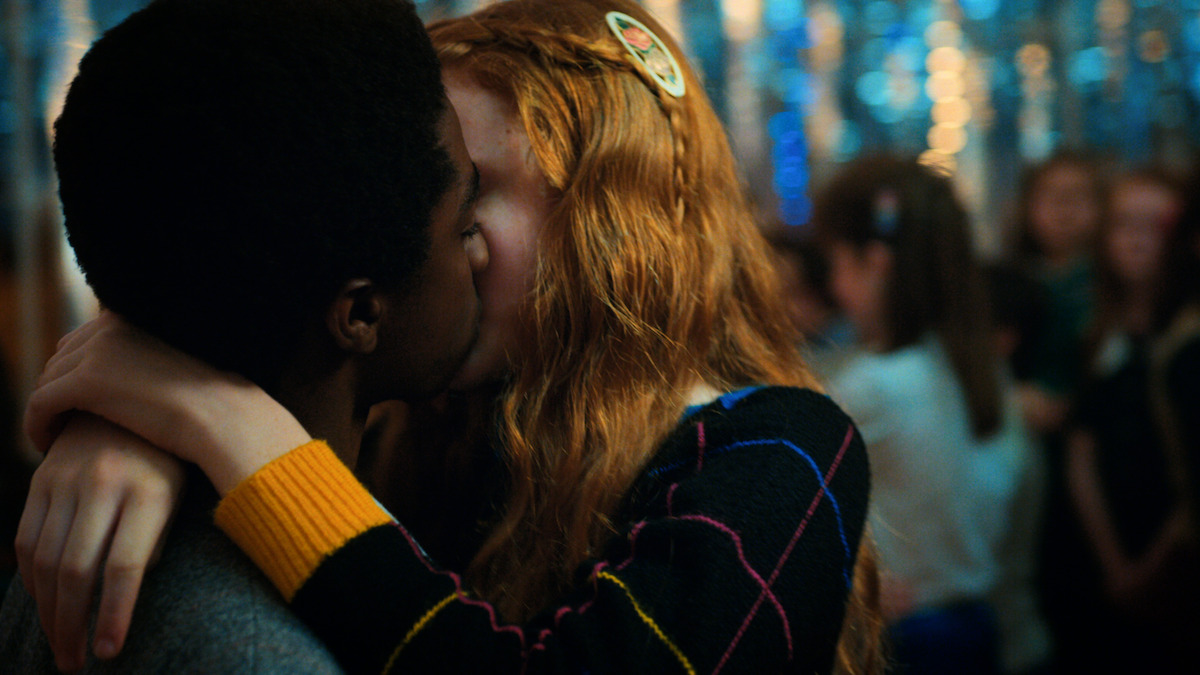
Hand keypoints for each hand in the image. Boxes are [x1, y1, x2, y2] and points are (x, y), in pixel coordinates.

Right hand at [14, 414, 185, 672]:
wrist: (133, 401)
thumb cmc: (169, 462)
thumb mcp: (180, 497)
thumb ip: (154, 544)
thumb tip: (117, 598)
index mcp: (151, 492)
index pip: (124, 566)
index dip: (113, 614)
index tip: (109, 652)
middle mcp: (104, 483)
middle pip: (76, 569)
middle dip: (72, 625)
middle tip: (75, 663)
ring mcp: (67, 479)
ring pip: (44, 559)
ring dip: (46, 612)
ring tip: (59, 645)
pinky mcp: (41, 479)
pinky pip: (25, 539)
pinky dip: (31, 580)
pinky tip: (43, 606)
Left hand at [25, 312, 310, 492]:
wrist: (225, 418)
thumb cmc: (215, 403)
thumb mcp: (181, 366)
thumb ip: (152, 360)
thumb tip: (136, 379)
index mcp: (134, 317)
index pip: (84, 340)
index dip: (77, 372)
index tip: (82, 402)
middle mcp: (111, 325)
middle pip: (61, 357)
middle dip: (59, 389)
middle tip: (64, 421)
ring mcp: (97, 351)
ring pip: (47, 381)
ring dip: (47, 408)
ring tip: (55, 434)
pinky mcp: (85, 382)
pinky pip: (39, 404)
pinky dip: (36, 425)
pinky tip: (46, 444)